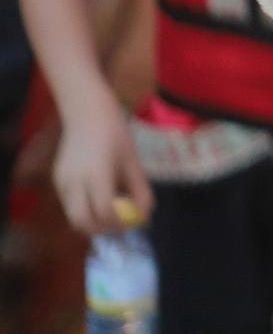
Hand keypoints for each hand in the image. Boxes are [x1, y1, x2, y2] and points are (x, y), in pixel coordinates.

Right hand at [51, 101, 150, 235]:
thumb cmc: (116, 135)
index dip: (119, 223)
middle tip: (119, 227)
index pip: (104, 211)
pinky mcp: (57, 180)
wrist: (87, 114)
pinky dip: (84, 210)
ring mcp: (62, 182)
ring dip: (92, 222)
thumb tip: (145, 216)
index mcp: (97, 174)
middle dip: (102, 229)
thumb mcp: (133, 162)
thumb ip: (140, 190)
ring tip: (112, 213)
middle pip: (83, 221)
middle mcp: (75, 181)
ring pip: (73, 216)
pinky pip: (70, 205)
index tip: (132, 224)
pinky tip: (100, 199)